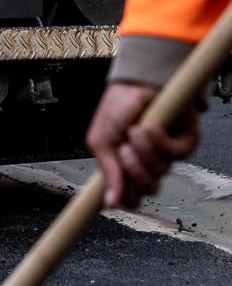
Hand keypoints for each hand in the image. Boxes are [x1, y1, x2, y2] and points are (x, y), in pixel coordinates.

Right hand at [86, 80, 199, 209]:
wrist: (133, 82)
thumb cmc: (116, 108)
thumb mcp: (101, 140)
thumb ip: (108, 172)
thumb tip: (110, 203)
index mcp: (128, 167)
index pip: (133, 197)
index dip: (129, 197)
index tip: (121, 191)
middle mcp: (149, 164)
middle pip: (148, 189)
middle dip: (134, 170)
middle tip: (124, 151)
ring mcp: (166, 155)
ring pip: (161, 171)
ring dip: (144, 149)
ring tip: (135, 130)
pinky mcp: (183, 143)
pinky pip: (176, 155)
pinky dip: (160, 140)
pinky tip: (151, 127)